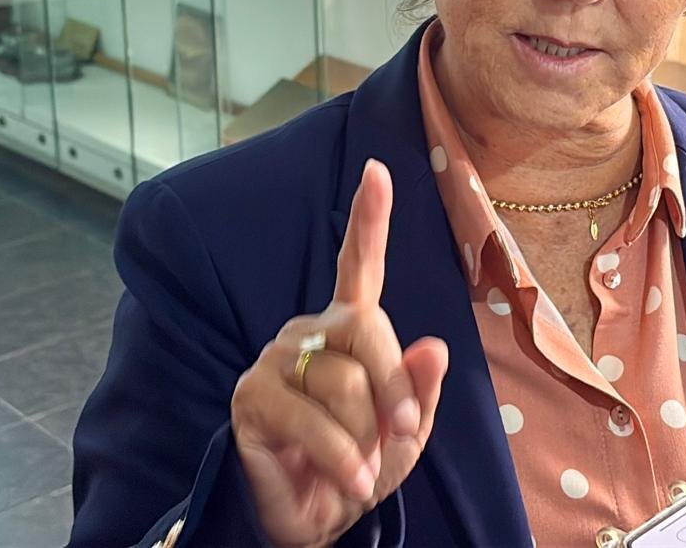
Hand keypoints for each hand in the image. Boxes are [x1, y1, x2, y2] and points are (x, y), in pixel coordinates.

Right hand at [230, 159, 449, 547]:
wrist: (319, 517)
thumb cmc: (365, 462)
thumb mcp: (407, 430)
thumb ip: (420, 388)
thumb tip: (433, 346)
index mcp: (351, 326)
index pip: (359, 264)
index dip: (369, 218)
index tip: (378, 171)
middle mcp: (310, 330)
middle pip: (367, 330)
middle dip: (395, 388)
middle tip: (402, 431)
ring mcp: (275, 359)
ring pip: (345, 382)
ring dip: (366, 435)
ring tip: (361, 465)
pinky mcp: (252, 398)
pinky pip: (312, 420)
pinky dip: (341, 458)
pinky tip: (347, 482)